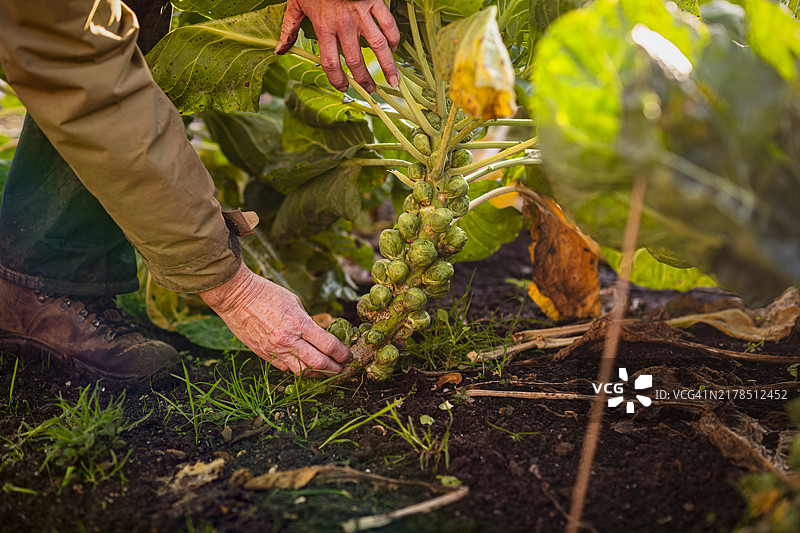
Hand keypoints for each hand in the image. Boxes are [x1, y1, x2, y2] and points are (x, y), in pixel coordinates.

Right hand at [199, 263, 351, 377]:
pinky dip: (298, 369)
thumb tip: (319, 335)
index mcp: (299, 323)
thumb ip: (307, 321)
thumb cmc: (266, 293)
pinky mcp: (264, 355)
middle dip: (334, 368)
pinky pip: (286, 368)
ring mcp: (275, 350)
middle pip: (319, 363)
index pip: (328, 345)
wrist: (236, 297)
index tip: (348, 356)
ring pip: (302, 371)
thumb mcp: (294, 302)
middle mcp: (288, 340)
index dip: (342, 354)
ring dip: (318, 373)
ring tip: (326, 371)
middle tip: (342, 368)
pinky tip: (305, 367)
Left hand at [275, 0, 400, 92]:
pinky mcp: (373, 1)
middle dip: (364, 80)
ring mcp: (361, 14)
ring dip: (387, 66)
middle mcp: (343, 24)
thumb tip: (279, 51)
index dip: (337, 80)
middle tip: (372, 91)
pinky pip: (387, 24)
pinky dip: (393, 38)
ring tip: (393, 82)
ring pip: (378, 46)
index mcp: (323, 27)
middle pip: (356, 61)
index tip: (343, 88)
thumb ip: (289, 29)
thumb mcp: (295, 4)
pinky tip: (394, 49)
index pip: (331, 63)